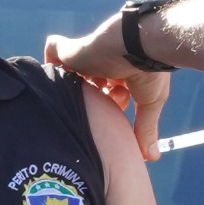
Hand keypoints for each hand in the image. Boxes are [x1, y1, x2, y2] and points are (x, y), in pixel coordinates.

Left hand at [44, 22, 171, 158]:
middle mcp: (101, 66)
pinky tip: (57, 77)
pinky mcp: (71, 51)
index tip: (120, 101)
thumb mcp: (149, 103)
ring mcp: (85, 58)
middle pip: (87, 84)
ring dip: (75, 84)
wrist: (140, 46)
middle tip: (105, 97)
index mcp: (120, 74)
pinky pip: (53, 51)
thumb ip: (145, 130)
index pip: (108, 90)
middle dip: (93, 96)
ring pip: (70, 72)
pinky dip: (51, 61)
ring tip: (87, 89)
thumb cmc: (149, 73)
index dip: (110, 101)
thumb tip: (151, 158)